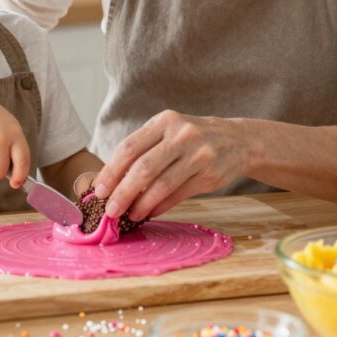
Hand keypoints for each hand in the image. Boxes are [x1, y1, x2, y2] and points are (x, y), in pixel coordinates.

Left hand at [92, 111, 249, 220]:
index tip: (99, 190)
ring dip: (141, 204)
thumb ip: (144, 151)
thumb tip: (112, 182)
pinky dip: (160, 206)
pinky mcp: (210, 175)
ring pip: (162, 185)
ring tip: (129, 214)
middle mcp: (181, 135)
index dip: (111, 170)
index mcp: (164, 121)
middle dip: (123, 192)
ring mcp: (198, 155)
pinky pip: (178, 195)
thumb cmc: (191, 138)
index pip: (130, 147)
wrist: (237, 140)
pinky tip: (150, 212)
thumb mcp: (169, 132)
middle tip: (110, 210)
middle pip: (144, 168)